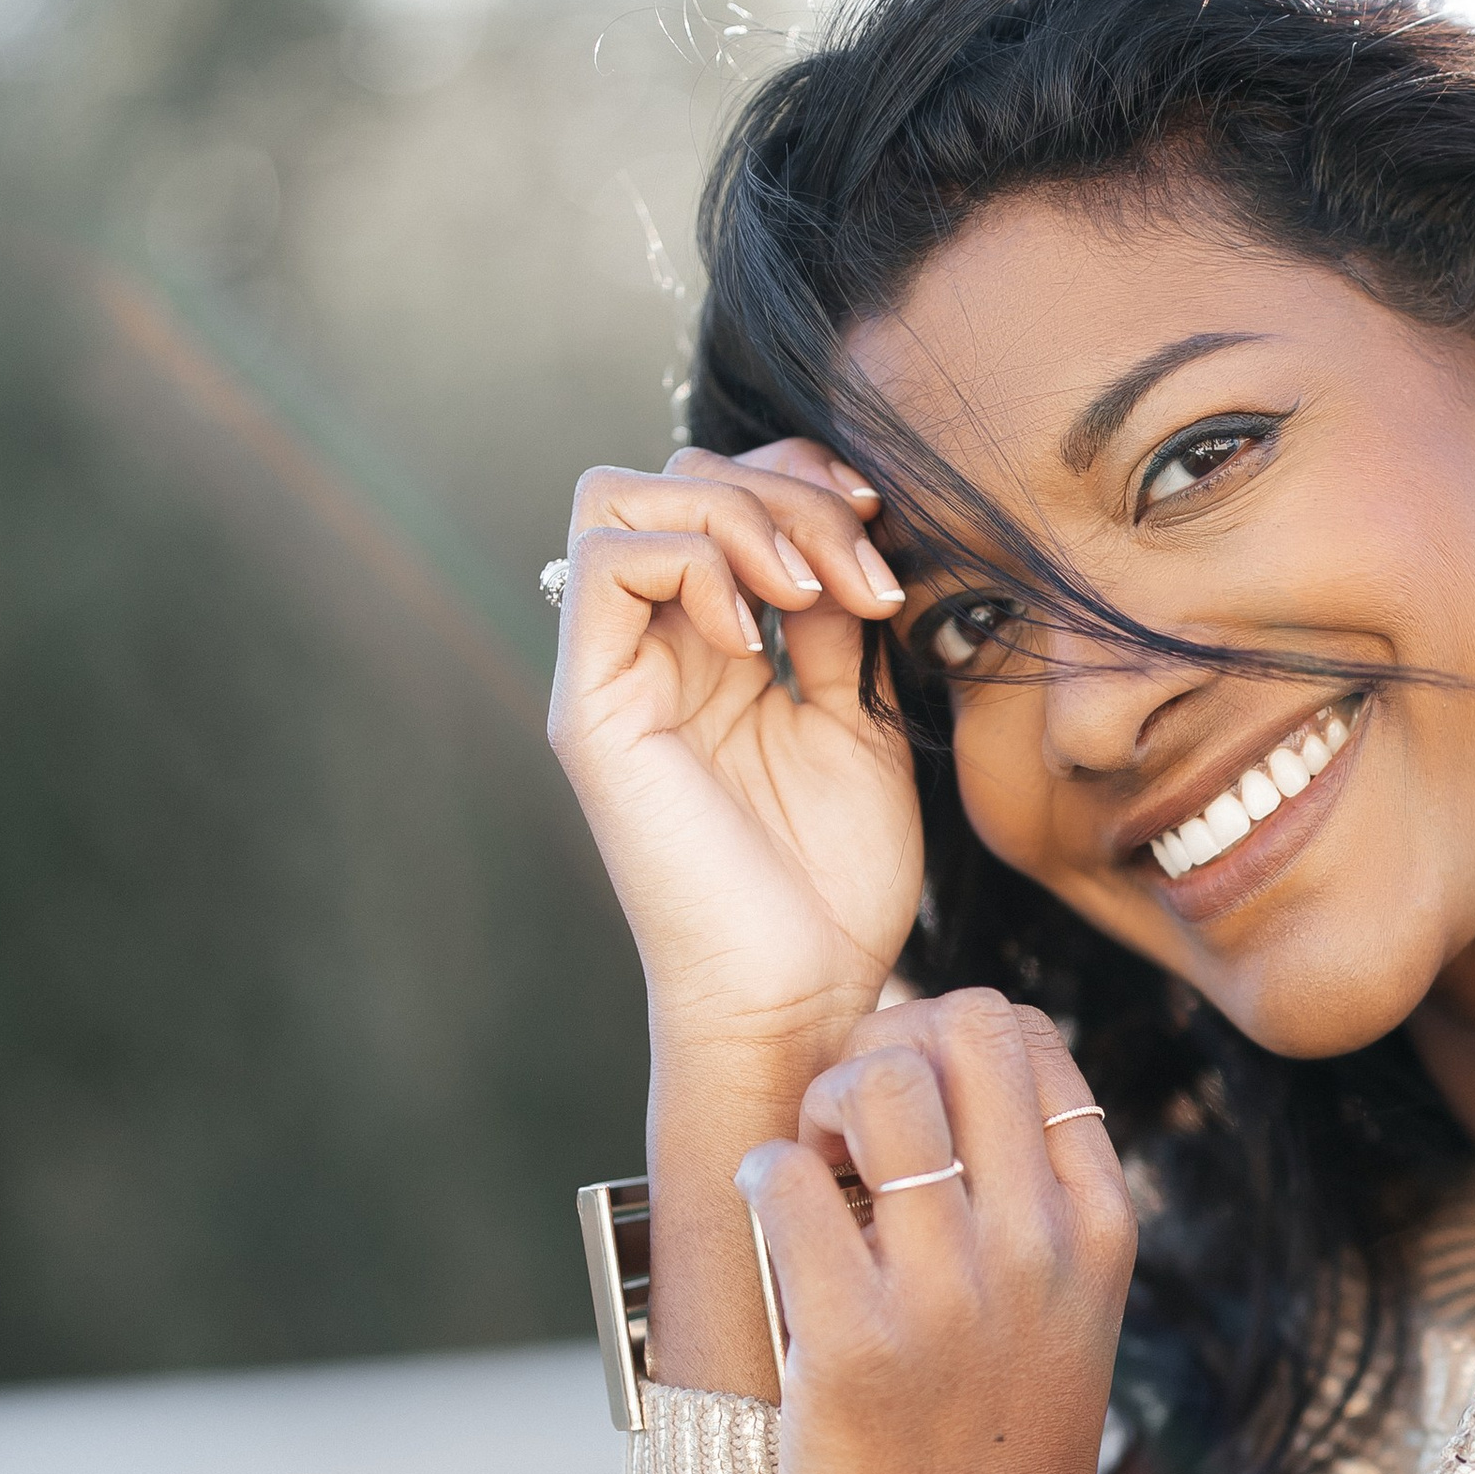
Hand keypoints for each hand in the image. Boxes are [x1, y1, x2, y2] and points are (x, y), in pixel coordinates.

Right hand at [546, 439, 919, 1054]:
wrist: (799, 997)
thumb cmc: (832, 888)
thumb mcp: (856, 722)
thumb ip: (836, 622)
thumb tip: (837, 529)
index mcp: (715, 651)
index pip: (721, 496)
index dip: (801, 481)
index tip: (882, 530)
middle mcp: (652, 651)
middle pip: (672, 476)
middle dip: (782, 491)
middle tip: (862, 573)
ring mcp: (614, 676)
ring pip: (620, 495)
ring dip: (738, 516)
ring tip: (814, 595)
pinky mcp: (592, 711)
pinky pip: (605, 561)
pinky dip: (691, 561)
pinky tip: (755, 630)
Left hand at [739, 989, 1154, 1473]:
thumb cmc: (1001, 1460)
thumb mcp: (1067, 1319)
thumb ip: (1037, 1207)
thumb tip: (954, 1081)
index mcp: (1096, 1230)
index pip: (1032, 1039)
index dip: (949, 1035)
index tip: (912, 1098)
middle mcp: (1035, 1247)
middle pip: (966, 1026)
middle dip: (886, 1039)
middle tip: (850, 1118)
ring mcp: (947, 1296)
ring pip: (879, 1083)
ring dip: (822, 1098)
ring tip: (813, 1163)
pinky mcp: (851, 1349)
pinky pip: (784, 1180)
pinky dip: (761, 1176)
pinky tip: (768, 1220)